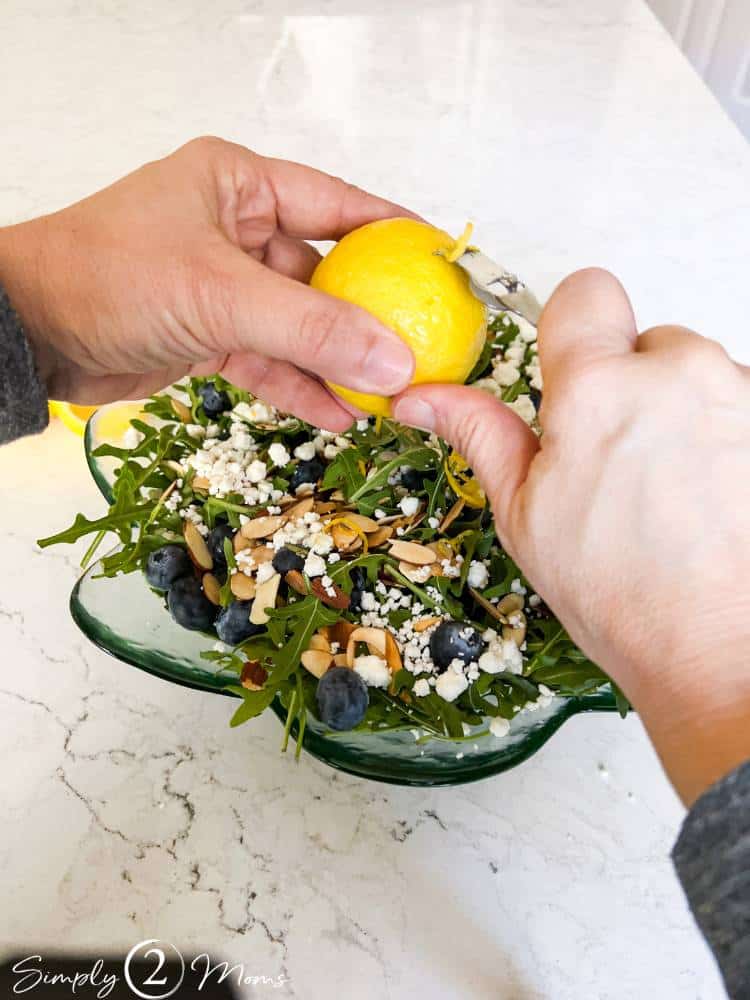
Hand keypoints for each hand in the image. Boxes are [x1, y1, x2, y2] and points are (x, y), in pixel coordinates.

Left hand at [0, 137, 414, 430]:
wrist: (30, 333)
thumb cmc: (107, 278)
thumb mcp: (220, 295)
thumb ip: (311, 328)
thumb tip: (394, 359)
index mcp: (240, 186)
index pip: (338, 205)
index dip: (396, 235)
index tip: (444, 265)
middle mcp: (237, 231)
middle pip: (326, 276)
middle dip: (371, 319)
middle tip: (422, 352)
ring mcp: (225, 286)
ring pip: (301, 326)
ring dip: (339, 364)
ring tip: (388, 398)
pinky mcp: (211, 333)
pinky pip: (271, 359)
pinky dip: (301, 387)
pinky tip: (339, 415)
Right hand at [394, 268, 749, 804]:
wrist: (719, 650)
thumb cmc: (622, 593)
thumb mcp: (525, 514)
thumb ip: (479, 432)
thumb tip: (424, 396)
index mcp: (598, 389)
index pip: (585, 292)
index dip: (574, 330)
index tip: (573, 375)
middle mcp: (679, 374)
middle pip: (645, 343)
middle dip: (629, 388)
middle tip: (617, 461)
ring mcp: (740, 395)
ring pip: (696, 377)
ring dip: (681, 414)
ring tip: (669, 490)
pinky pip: (738, 404)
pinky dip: (725, 437)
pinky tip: (710, 496)